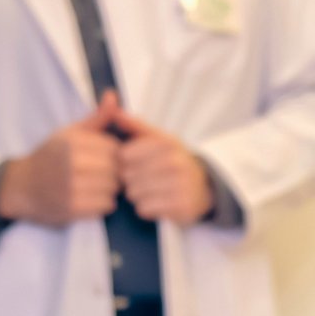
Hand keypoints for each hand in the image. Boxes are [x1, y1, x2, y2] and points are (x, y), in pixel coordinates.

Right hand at [0, 91, 125, 226]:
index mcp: (72, 142)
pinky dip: (103, 204)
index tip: (104, 158)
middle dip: (114, 172)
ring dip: (109, 189)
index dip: (113, 154)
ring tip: (95, 185)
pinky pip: (105, 205)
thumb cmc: (50, 158)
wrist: (21, 187)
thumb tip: (113, 95)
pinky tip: (90, 197)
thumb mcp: (69, 133)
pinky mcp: (71, 208)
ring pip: (113, 188)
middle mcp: (71, 163)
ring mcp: (71, 186)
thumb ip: (96, 118)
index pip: (114, 148)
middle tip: (101, 174)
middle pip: (116, 169)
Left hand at [112, 108, 214, 222]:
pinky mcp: (180, 206)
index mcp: (166, 143)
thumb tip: (113, 107)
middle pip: (127, 176)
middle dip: (130, 180)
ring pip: (134, 194)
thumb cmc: (172, 161)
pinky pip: (144, 209)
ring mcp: (179, 185)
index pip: (124, 155)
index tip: (133, 163)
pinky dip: (146, 208)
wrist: (202, 187)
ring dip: (137, 195)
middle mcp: (174, 162)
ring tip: (150, 191)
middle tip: (143, 179)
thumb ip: (134, 125)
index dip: (124, 162)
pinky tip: (156, 202)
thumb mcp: (158, 139)